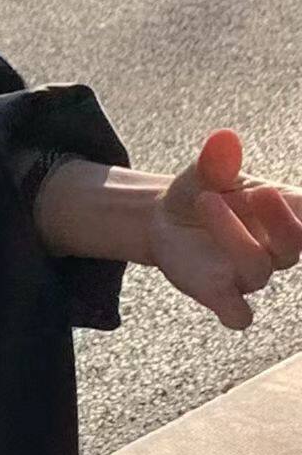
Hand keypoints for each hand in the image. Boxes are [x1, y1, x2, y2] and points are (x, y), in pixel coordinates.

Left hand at [150, 130, 301, 329]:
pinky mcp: (220, 293)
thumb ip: (217, 161)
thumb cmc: (202, 190)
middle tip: (259, 191)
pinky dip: (234, 311)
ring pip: (258, 270)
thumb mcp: (205, 172)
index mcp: (286, 209)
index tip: (293, 202)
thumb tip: (224, 140)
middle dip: (281, 220)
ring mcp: (250, 272)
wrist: (166, 218)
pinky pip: (239, 315)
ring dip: (233, 236)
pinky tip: (221, 295)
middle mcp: (275, 245)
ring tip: (205, 198)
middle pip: (294, 244)